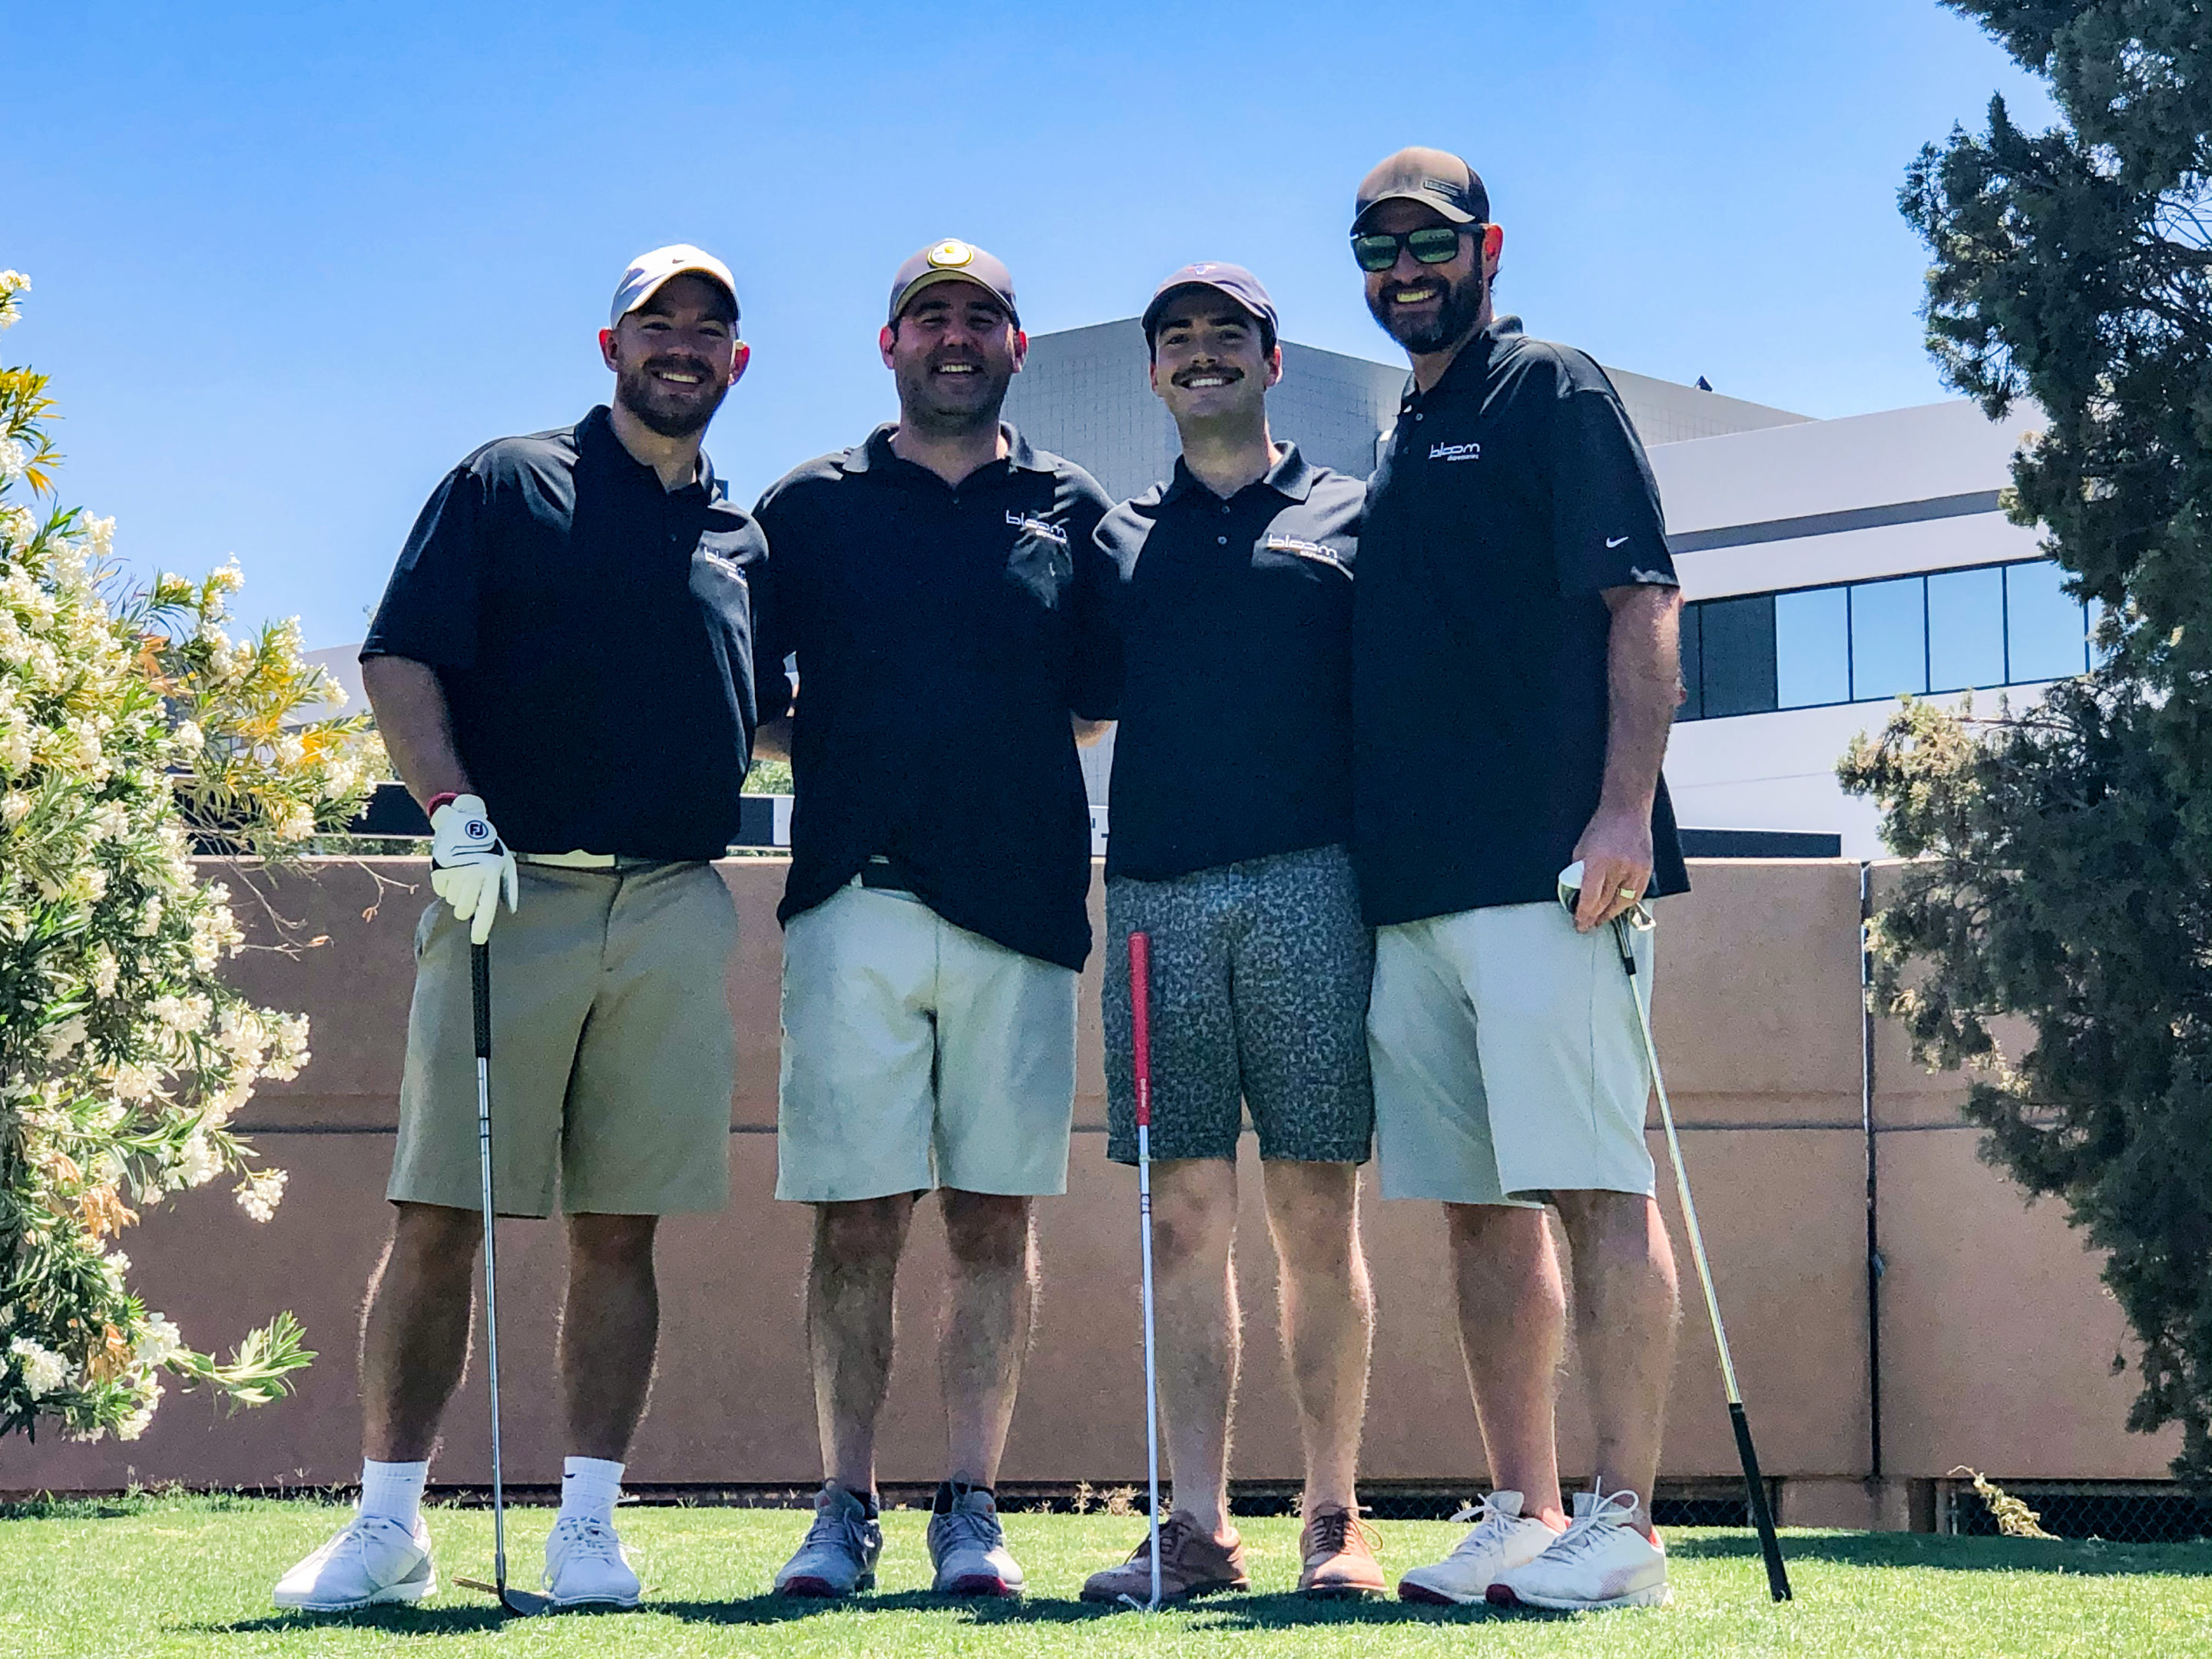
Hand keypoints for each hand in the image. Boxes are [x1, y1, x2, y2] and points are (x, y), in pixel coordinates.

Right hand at [429, 794, 517, 945]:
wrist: (463, 824)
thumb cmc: (489, 847)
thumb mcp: (506, 863)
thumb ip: (510, 887)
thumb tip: (511, 909)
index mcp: (491, 875)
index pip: (486, 907)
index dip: (482, 926)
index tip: (478, 940)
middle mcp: (472, 876)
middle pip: (463, 910)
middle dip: (466, 907)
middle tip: (471, 892)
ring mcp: (454, 874)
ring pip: (451, 902)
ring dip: (457, 894)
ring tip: (464, 876)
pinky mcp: (439, 871)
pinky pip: (440, 891)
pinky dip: (446, 886)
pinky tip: (453, 871)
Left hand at [1568, 806, 1652, 933]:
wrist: (1627, 811)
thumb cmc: (1601, 827)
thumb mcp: (1581, 850)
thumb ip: (1579, 873)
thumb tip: (1577, 895)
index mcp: (1598, 862)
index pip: (1591, 898)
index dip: (1584, 914)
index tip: (1579, 923)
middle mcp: (1619, 868)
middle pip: (1606, 903)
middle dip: (1594, 917)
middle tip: (1586, 926)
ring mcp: (1636, 869)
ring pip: (1622, 903)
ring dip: (1610, 914)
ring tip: (1600, 920)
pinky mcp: (1647, 870)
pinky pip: (1636, 895)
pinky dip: (1625, 904)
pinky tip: (1616, 908)